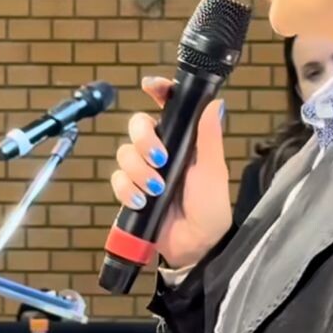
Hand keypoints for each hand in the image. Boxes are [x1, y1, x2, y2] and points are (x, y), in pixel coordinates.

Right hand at [110, 76, 232, 271]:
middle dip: (143, 139)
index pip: (167, 107)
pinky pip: (117, 180)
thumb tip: (214, 103)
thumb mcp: (212, 170)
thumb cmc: (210, 207)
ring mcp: (144, 172)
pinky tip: (141, 201)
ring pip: (124, 153)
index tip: (150, 87)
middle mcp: (161, 151)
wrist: (196, 245)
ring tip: (156, 189)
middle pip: (137, 126)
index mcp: (183, 141)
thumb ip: (209, 137)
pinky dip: (126, 190)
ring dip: (138, 171)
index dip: (157, 92)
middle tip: (159, 158)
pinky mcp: (131, 192)